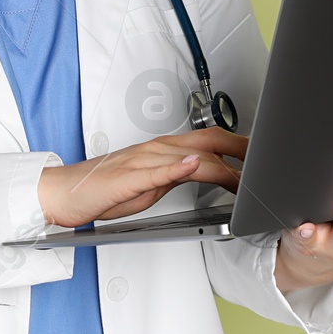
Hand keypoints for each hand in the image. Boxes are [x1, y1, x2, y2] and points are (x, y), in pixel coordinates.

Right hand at [37, 127, 246, 227]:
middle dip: (242, 149)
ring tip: (245, 173)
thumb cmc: (104, 189)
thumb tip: (201, 175)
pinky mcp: (128, 176)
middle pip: (209, 140)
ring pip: (189, 155)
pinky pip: (155, 169)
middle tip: (267, 163)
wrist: (65, 192)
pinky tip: (193, 165)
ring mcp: (143, 159)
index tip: (262, 158)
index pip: (212, 141)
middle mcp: (157, 148)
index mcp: (164, 150)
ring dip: (220, 164)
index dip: (240, 146)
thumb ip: (176, 177)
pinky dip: (176, 166)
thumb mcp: (150, 185)